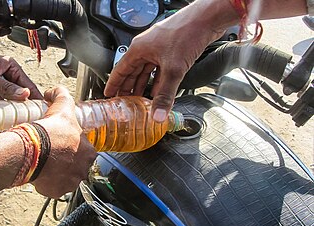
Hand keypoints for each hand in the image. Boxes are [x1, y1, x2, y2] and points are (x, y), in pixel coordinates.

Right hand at [33, 86, 96, 197]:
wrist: (33, 150)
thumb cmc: (50, 132)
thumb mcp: (62, 107)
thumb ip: (62, 95)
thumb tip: (56, 90)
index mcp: (89, 152)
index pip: (84, 149)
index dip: (72, 145)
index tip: (61, 143)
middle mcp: (83, 170)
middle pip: (76, 166)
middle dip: (66, 161)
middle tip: (52, 153)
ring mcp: (70, 183)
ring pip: (65, 178)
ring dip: (57, 172)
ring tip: (45, 163)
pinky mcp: (56, 191)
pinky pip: (53, 188)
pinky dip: (47, 183)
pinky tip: (40, 173)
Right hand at [104, 3, 228, 121]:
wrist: (206, 20)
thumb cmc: (186, 32)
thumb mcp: (174, 69)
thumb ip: (165, 95)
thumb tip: (158, 114)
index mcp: (139, 49)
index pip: (120, 70)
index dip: (113, 84)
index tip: (108, 94)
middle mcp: (146, 48)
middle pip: (132, 71)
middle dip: (128, 88)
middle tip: (123, 102)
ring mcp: (159, 48)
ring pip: (146, 70)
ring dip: (143, 85)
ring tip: (139, 99)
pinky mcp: (171, 50)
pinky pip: (159, 68)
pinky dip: (158, 80)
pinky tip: (159, 89)